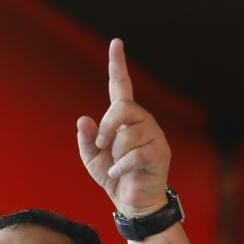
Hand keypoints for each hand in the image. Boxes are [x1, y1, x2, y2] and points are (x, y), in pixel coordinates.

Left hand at [76, 38, 170, 216]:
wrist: (131, 201)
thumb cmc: (112, 175)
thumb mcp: (91, 157)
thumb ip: (86, 139)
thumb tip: (83, 119)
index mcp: (124, 118)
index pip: (121, 86)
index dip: (117, 64)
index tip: (116, 42)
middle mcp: (142, 120)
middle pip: (122, 108)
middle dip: (107, 127)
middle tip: (102, 145)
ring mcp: (154, 135)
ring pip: (127, 135)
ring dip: (115, 154)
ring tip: (118, 165)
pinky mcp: (160, 153)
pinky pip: (134, 155)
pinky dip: (120, 167)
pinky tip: (119, 174)